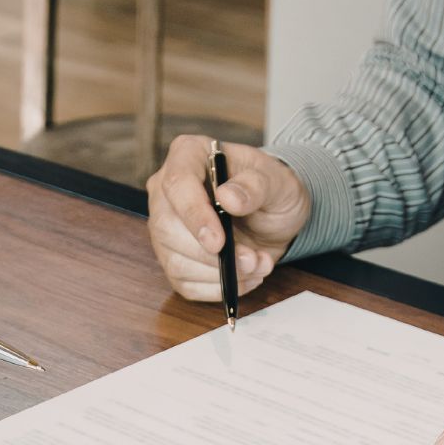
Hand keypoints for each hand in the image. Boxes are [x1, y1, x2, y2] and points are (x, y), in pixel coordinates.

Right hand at [146, 134, 310, 300]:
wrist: (273, 217)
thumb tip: (228, 198)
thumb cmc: (271, 190)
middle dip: (212, 255)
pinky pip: (185, 283)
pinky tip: (243, 278)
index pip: (177, 184)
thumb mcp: (277, 181)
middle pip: (168, 229)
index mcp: (188, 155)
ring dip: (220, 274)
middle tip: (251, 260)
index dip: (195, 215)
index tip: (219, 241)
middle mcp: (167, 191)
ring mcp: (166, 227)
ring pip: (175, 262)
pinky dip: (218, 288)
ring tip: (256, 266)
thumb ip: (256, 185)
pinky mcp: (174, 258)